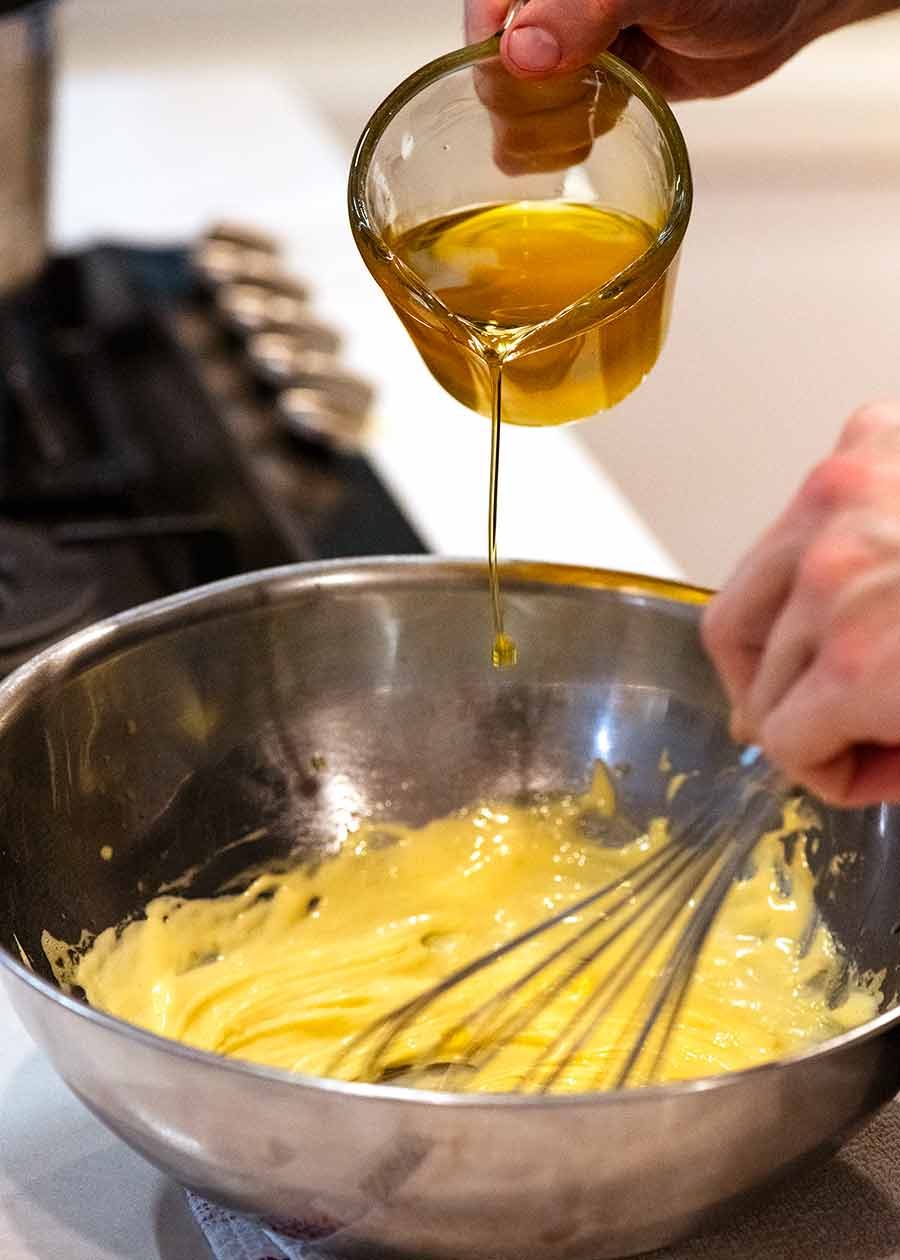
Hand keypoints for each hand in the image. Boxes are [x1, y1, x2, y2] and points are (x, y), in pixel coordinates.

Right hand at [465, 0, 893, 99]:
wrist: (785, 9)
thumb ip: (588, 6)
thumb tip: (522, 50)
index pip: (487, 9)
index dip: (493, 54)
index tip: (523, 88)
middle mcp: (552, 2)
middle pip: (493, 56)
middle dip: (518, 100)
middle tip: (565, 118)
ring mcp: (567, 38)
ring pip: (516, 94)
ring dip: (536, 129)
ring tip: (578, 135)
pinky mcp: (589, 75)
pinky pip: (551, 115)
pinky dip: (561, 137)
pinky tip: (587, 139)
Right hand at [702, 400, 899, 806]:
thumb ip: (886, 756)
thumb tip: (849, 760)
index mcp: (859, 659)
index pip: (780, 737)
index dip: (830, 773)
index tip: (869, 772)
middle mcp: (830, 571)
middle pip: (750, 668)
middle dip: (798, 709)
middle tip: (846, 723)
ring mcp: (843, 496)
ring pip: (747, 593)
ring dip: (786, 634)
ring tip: (835, 653)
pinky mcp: (867, 444)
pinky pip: (797, 512)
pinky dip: (817, 547)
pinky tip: (862, 572)